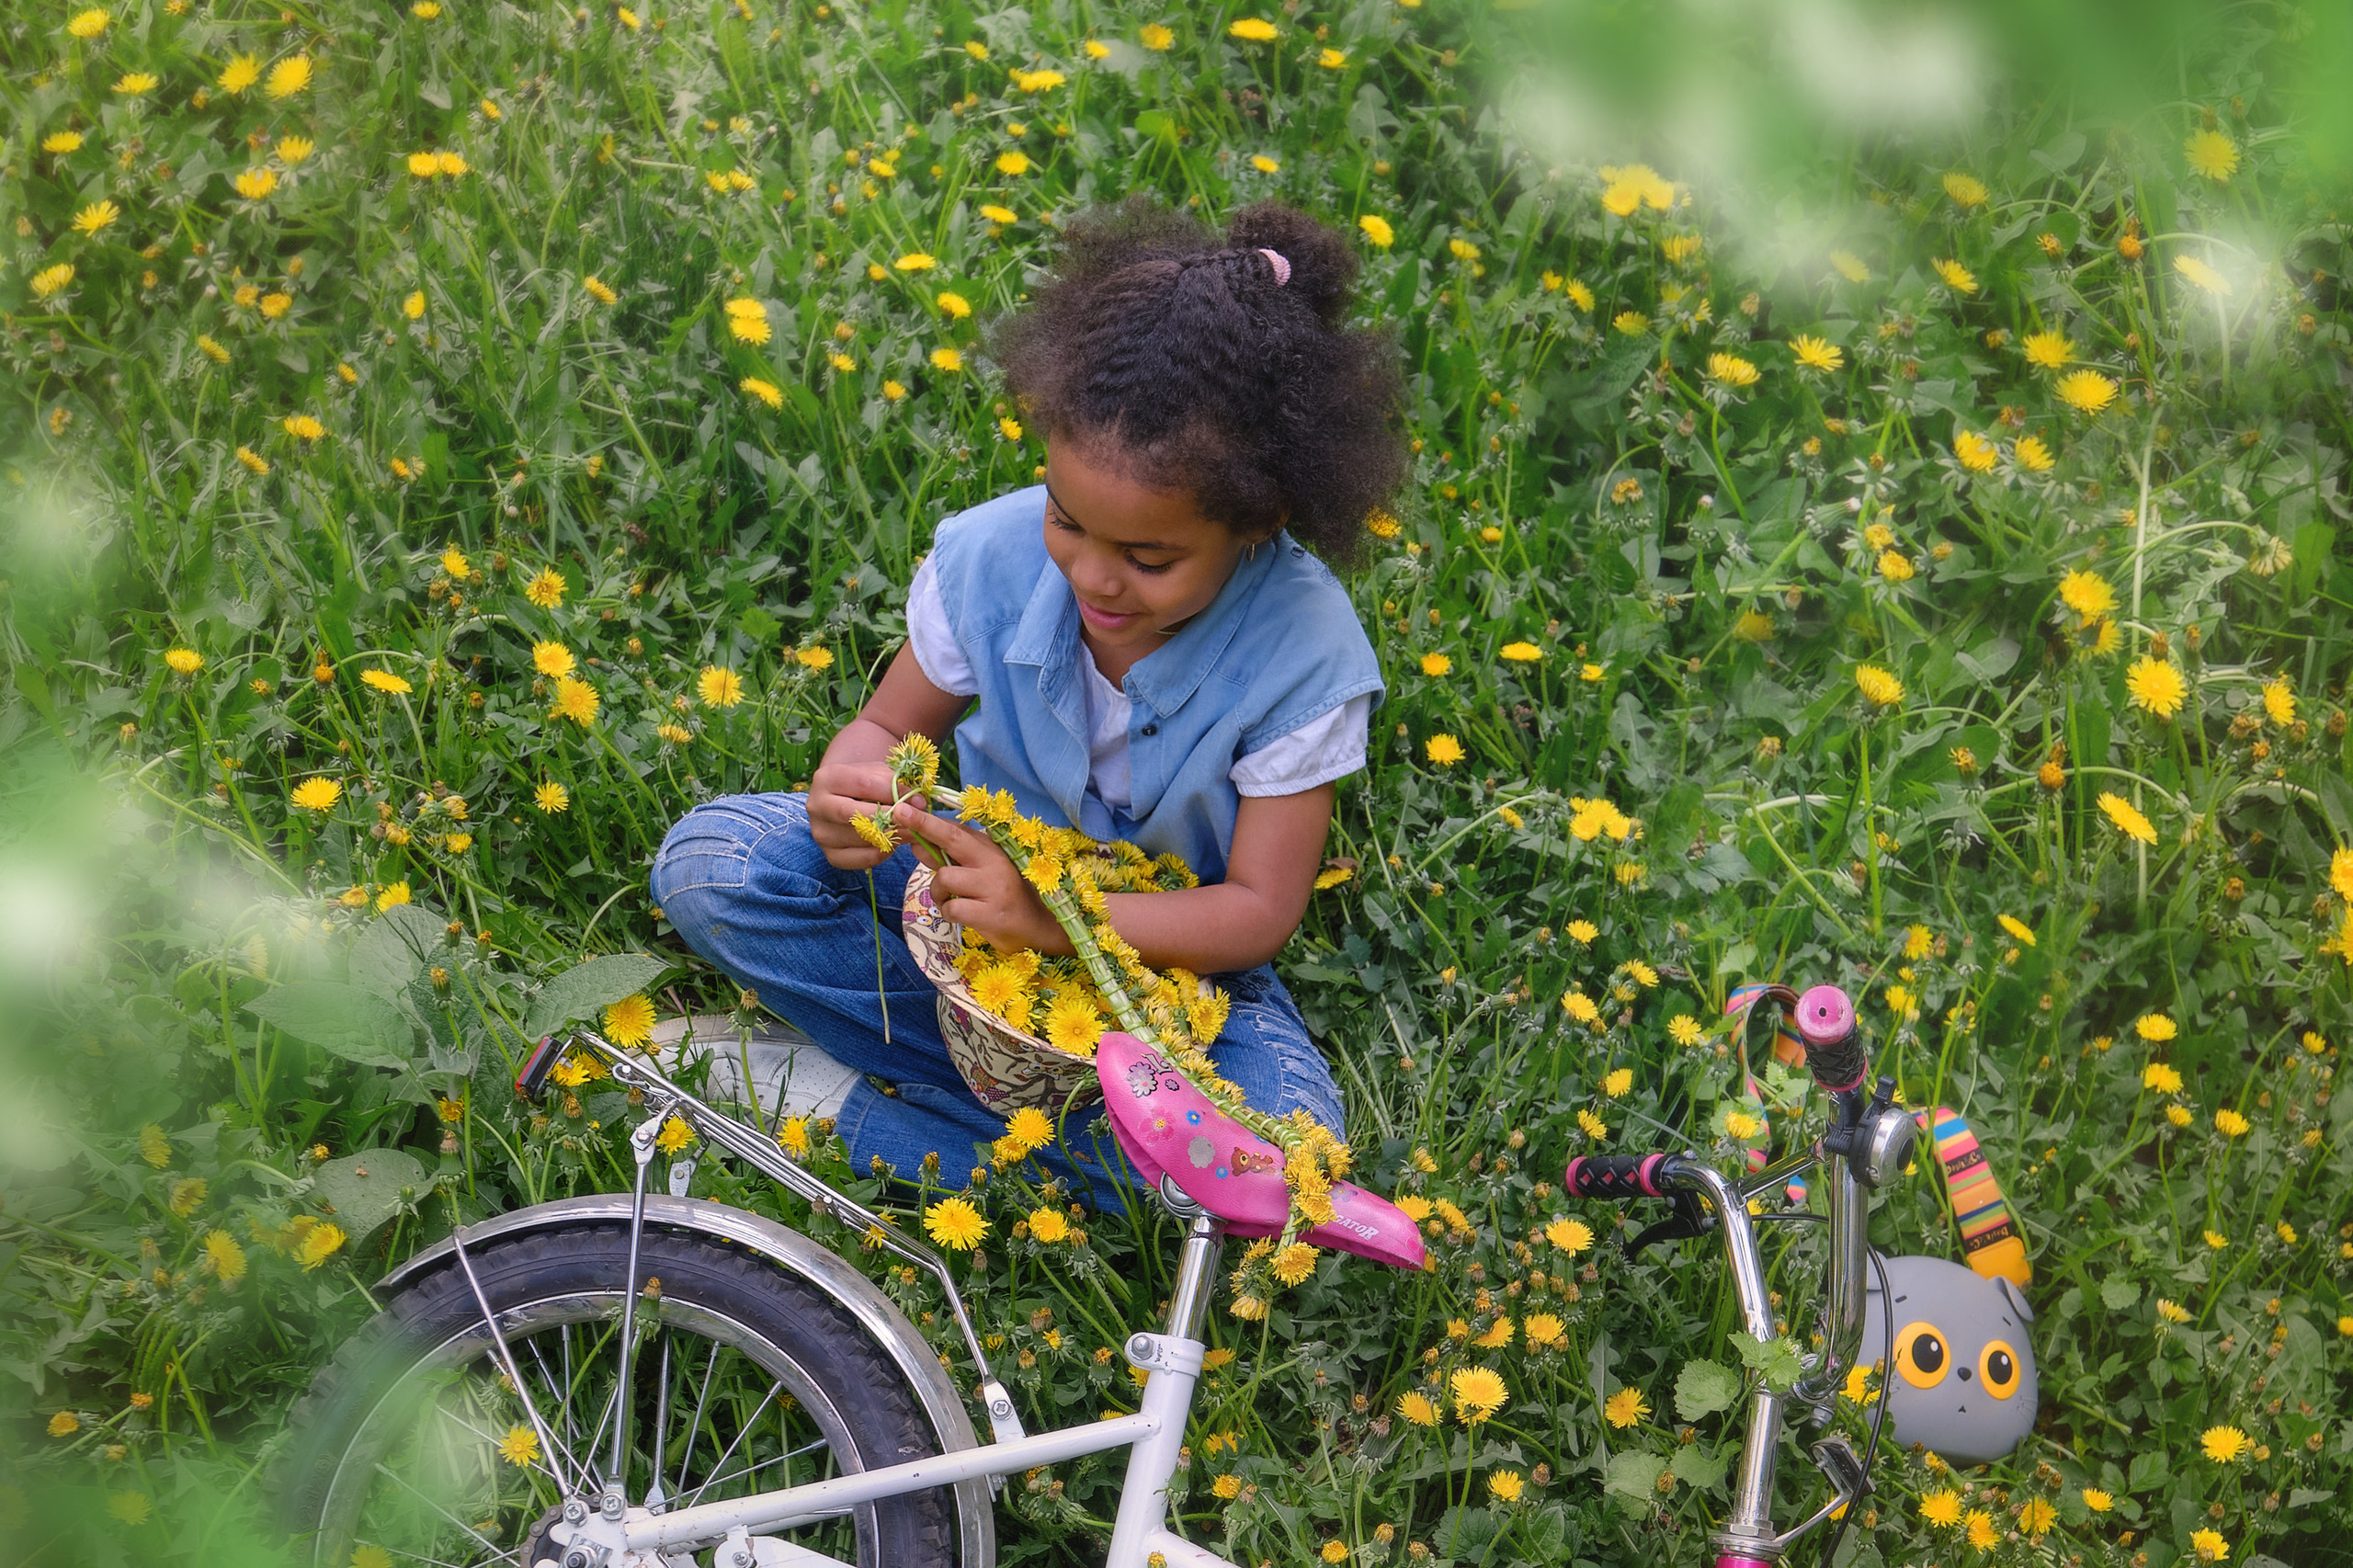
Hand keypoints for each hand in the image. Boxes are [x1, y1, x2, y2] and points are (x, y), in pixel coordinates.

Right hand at [807, 757, 922, 870]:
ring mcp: (820, 833)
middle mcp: (816, 806)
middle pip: (852, 815)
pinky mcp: (829, 855)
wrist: (845, 798)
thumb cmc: (866, 782)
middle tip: (913, 820)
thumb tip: (919, 802)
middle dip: (887, 818)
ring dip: (889, 837)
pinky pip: (859, 860)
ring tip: (911, 832)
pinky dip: (881, 854)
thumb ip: (898, 784)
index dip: (892, 792)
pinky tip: (893, 844)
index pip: (862, 784)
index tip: (916, 799)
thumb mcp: (879, 774)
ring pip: (858, 839)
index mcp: (826, 779)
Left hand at [892, 801, 1066, 954]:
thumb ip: (948, 859)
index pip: (955, 828)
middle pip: (952, 838)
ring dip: (938, 892)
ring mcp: (992, 887)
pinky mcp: (990, 913)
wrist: (1040, 928)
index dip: (927, 819)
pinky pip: (951, 908)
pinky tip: (962, 916)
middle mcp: (993, 862)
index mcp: (991, 849)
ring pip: (944, 878)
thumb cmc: (1006, 897)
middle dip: (923, 824)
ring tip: (951, 901)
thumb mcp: (979, 873)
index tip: (905, 807)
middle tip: (901, 813)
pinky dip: (949, 913)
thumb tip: (915, 843)